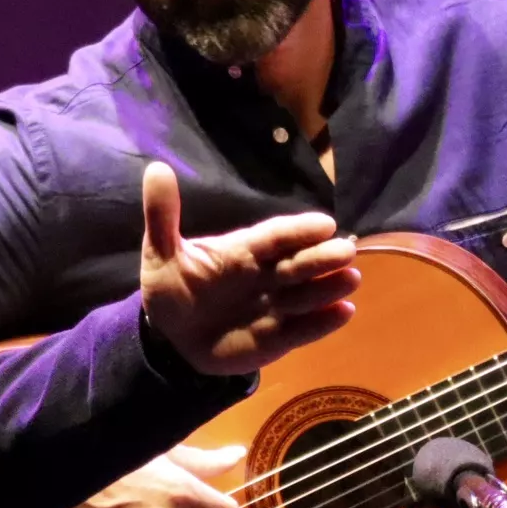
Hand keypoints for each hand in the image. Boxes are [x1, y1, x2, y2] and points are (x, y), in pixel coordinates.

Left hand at [137, 162, 358, 374]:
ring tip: (350, 279)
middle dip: (320, 258)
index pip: (274, 237)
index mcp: (243, 251)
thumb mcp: (162, 252)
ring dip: (328, 288)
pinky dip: (323, 323)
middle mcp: (266, 275)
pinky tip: (344, 312)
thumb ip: (163, 215)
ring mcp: (275, 307)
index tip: (323, 224)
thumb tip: (156, 170)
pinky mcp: (278, 337)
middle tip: (345, 251)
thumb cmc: (173, 287)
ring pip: (305, 295)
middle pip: (296, 264)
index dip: (298, 231)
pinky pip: (303, 330)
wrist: (170, 337)